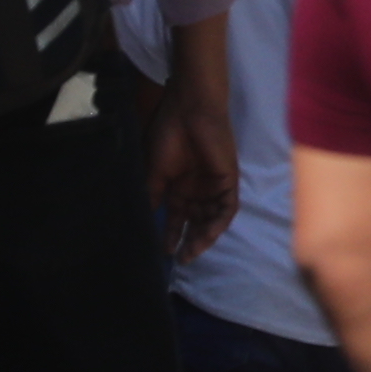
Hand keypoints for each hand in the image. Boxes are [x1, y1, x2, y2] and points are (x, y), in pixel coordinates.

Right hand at [151, 71, 238, 260]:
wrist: (189, 110)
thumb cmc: (168, 135)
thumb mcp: (154, 172)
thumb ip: (151, 197)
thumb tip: (142, 222)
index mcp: (178, 186)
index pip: (176, 217)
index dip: (170, 234)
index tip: (164, 253)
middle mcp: (196, 189)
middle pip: (195, 221)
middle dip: (189, 241)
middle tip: (183, 260)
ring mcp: (213, 185)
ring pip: (211, 218)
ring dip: (204, 236)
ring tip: (193, 252)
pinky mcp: (228, 180)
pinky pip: (227, 207)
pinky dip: (218, 222)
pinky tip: (208, 235)